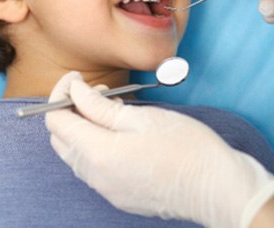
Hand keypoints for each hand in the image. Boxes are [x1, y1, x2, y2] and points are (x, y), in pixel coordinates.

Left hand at [46, 72, 273, 227]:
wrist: (217, 188)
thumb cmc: (186, 146)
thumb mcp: (141, 117)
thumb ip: (99, 107)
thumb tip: (74, 92)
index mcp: (99, 154)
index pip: (55, 121)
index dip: (60, 93)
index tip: (76, 78)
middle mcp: (96, 176)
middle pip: (61, 139)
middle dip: (69, 110)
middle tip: (95, 91)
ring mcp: (107, 189)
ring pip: (75, 153)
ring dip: (82, 127)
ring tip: (110, 108)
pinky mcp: (119, 194)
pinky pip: (93, 167)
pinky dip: (94, 144)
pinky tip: (119, 131)